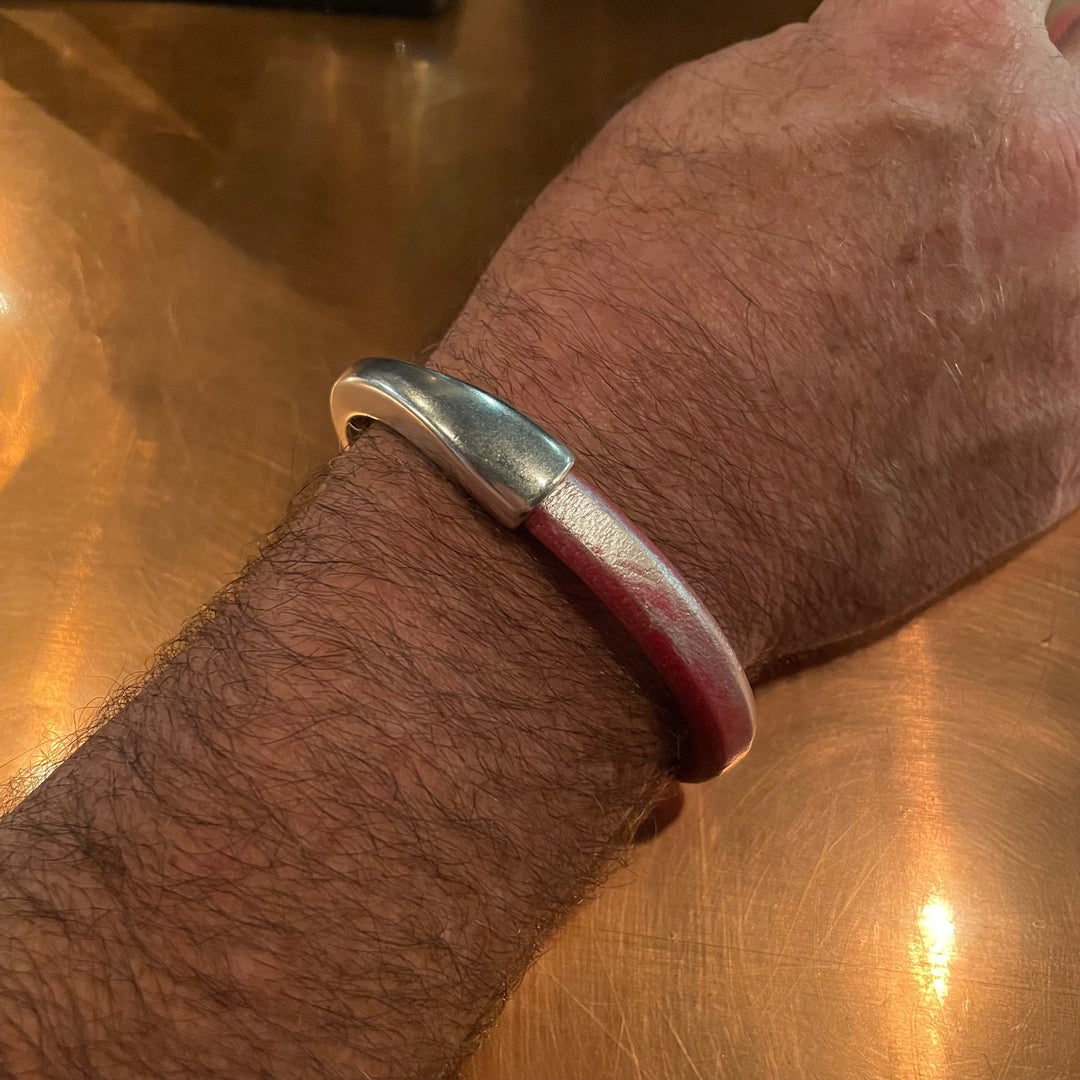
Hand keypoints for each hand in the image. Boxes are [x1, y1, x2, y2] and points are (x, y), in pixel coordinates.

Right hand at [435, 0, 1079, 675]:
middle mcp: (1045, 163)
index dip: (956, 65)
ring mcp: (1073, 317)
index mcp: (942, 49)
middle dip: (989, 169)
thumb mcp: (685, 128)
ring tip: (888, 341)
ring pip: (1067, 270)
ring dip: (997, 286)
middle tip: (903, 231)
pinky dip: (999, 390)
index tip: (931, 103)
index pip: (1013, 15)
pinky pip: (1063, 386)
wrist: (609, 505)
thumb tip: (866, 100)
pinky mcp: (1065, 453)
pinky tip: (907, 414)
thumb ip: (819, 84)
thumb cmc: (610, 315)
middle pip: (1061, 136)